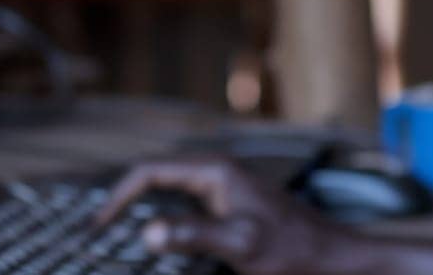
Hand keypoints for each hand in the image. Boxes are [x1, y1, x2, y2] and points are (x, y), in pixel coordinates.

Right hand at [95, 157, 357, 274]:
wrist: (335, 262)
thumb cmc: (295, 252)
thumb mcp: (241, 245)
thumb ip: (194, 235)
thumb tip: (148, 231)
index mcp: (216, 172)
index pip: (150, 171)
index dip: (118, 196)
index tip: (97, 227)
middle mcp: (217, 176)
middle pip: (155, 180)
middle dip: (124, 202)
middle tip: (97, 234)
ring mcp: (224, 194)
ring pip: (170, 197)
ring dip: (143, 214)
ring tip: (117, 240)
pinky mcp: (231, 213)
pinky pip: (187, 214)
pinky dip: (167, 227)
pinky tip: (160, 247)